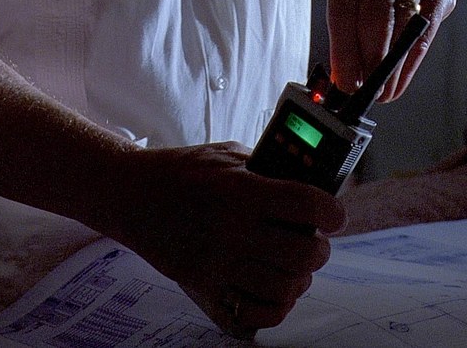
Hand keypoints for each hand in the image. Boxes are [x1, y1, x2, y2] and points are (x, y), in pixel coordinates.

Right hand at [107, 142, 345, 338]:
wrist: (131, 195)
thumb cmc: (183, 171)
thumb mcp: (229, 155)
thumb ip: (269, 169)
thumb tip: (310, 183)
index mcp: (242, 189)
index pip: (308, 205)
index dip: (332, 212)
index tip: (334, 215)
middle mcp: (232, 228)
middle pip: (304, 252)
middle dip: (320, 248)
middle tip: (315, 242)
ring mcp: (217, 261)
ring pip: (285, 286)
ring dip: (300, 278)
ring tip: (294, 266)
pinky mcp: (204, 285)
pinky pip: (255, 311)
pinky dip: (275, 307)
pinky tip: (276, 290)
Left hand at [327, 0, 457, 101]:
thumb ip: (345, 33)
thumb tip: (344, 79)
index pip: (343, 11)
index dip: (343, 52)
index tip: (345, 82)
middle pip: (375, 19)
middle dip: (369, 62)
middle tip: (364, 91)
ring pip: (402, 30)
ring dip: (390, 69)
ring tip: (382, 94)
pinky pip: (423, 35)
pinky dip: (409, 65)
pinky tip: (399, 83)